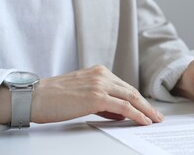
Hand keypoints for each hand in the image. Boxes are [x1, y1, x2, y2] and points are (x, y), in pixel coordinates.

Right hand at [31, 65, 163, 124]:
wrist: (36, 97)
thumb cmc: (55, 98)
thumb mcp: (84, 95)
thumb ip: (104, 102)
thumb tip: (121, 113)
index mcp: (100, 72)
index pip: (125, 87)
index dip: (139, 99)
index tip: (148, 109)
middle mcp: (102, 75)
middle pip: (132, 91)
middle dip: (147, 105)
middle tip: (158, 115)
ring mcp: (100, 84)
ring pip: (131, 97)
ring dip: (146, 110)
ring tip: (155, 120)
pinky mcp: (96, 96)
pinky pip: (123, 106)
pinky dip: (136, 114)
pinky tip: (144, 120)